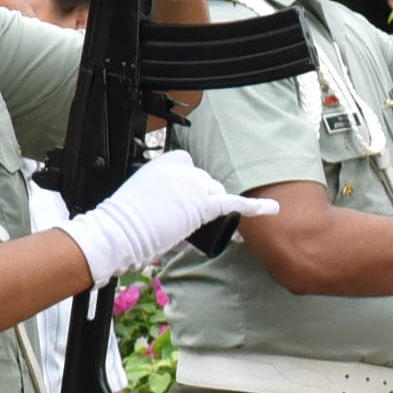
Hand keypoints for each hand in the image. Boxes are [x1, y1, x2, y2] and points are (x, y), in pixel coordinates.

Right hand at [64, 149, 272, 284]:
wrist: (119, 230)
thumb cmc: (125, 217)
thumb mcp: (142, 192)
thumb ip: (163, 191)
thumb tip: (177, 210)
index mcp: (166, 162)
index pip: (189, 167)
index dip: (189, 186)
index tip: (179, 198)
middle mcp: (184, 170)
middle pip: (207, 182)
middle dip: (199, 200)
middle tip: (176, 217)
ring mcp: (195, 185)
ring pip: (216, 195)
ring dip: (208, 209)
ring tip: (182, 222)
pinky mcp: (204, 205)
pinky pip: (234, 204)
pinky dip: (255, 207)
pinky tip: (272, 208)